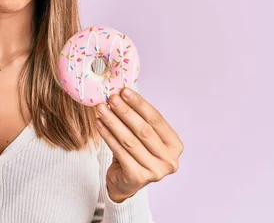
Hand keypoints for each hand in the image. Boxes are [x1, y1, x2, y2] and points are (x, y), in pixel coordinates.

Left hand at [95, 88, 183, 202]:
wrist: (124, 182)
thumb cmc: (135, 153)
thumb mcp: (142, 135)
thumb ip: (138, 117)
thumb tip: (122, 92)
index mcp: (174, 145)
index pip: (156, 119)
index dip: (139, 104)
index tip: (124, 91)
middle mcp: (169, 160)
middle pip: (143, 130)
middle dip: (125, 112)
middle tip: (111, 98)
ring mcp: (155, 171)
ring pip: (130, 141)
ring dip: (113, 122)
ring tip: (101, 109)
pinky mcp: (138, 178)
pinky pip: (120, 152)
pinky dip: (107, 136)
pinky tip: (99, 124)